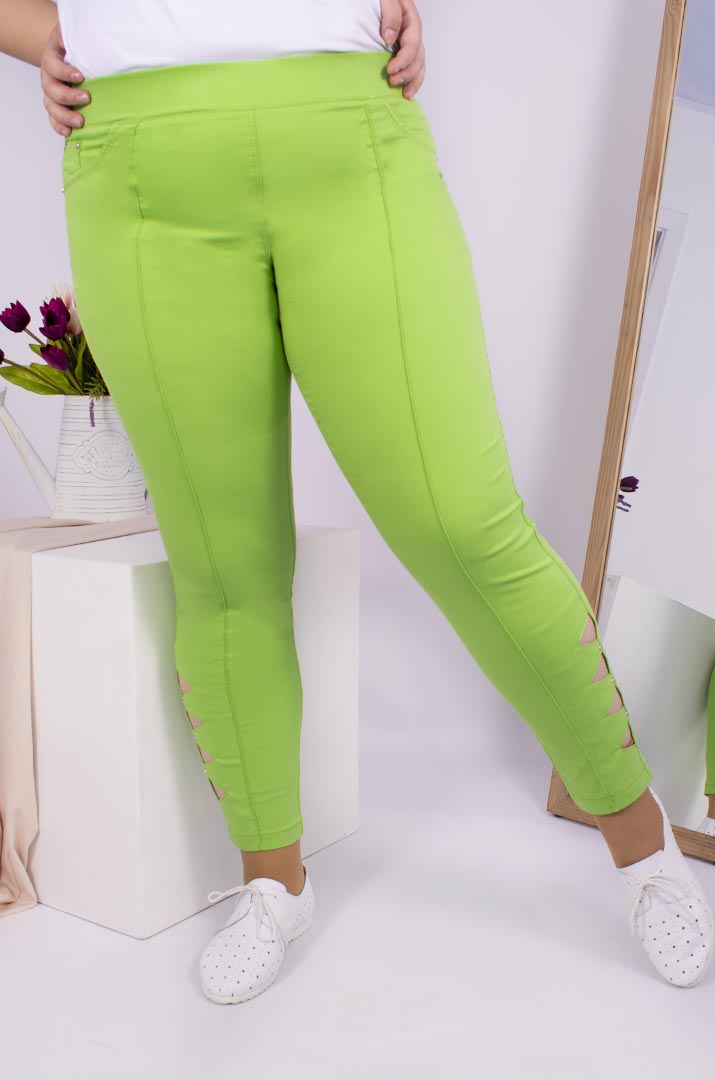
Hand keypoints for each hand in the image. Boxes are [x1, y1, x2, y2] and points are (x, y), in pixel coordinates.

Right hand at [40, 20, 89, 136]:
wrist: (71, 54)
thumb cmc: (77, 46)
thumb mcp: (76, 36)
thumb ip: (79, 36)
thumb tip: (87, 40)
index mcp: (51, 58)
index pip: (51, 65)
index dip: (63, 72)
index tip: (80, 76)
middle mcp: (48, 76)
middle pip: (50, 89)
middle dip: (67, 96)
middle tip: (86, 98)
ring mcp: (52, 93)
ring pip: (51, 106)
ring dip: (64, 116)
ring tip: (80, 121)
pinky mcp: (57, 106)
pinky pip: (54, 118)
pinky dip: (59, 126)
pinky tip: (69, 132)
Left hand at [380, 0, 425, 98]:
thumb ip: (391, 14)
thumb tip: (389, 38)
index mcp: (410, 20)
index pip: (412, 44)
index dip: (404, 59)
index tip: (390, 69)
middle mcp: (412, 33)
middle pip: (418, 57)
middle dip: (408, 73)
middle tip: (392, 81)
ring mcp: (408, 43)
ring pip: (418, 65)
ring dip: (413, 81)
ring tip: (404, 94)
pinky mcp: (402, 51)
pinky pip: (412, 67)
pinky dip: (411, 81)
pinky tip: (406, 92)